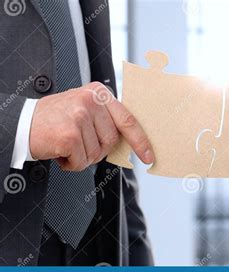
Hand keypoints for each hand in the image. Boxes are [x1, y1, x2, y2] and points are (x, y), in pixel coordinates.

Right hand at [30, 82, 154, 170]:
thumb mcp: (84, 108)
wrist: (22, 123)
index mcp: (99, 93)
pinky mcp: (70, 135)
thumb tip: (130, 140)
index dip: (140, 141)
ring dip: (82, 157)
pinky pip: (82, 161)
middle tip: (79, 142)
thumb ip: (106, 118)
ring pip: (97, 153)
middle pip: (112, 140)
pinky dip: (71, 164)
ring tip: (67, 144)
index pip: (128, 120)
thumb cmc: (55, 118)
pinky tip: (60, 152)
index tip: (148, 156)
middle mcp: (91, 101)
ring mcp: (80, 117)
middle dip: (97, 149)